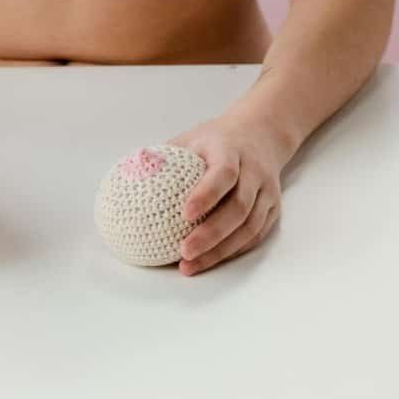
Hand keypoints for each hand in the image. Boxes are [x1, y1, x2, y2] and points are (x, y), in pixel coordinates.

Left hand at [166, 112, 294, 275]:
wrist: (261, 133)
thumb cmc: (215, 139)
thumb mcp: (190, 137)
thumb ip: (162, 155)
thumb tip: (126, 174)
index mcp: (230, 150)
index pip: (223, 174)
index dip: (207, 195)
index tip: (185, 214)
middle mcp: (254, 172)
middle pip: (239, 207)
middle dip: (212, 233)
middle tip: (183, 251)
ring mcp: (267, 192)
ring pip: (249, 227)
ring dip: (221, 250)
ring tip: (190, 265)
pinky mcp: (273, 208)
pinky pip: (255, 235)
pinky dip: (233, 251)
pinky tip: (210, 260)